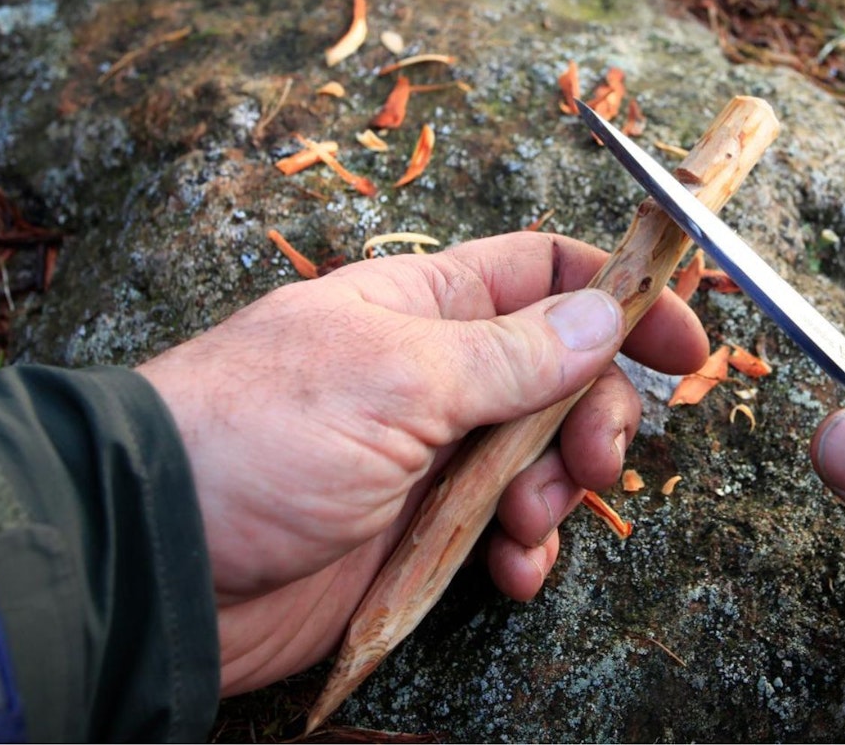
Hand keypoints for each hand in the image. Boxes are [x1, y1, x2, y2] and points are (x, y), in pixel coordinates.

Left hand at [136, 232, 707, 695]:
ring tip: (522, 522)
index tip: (684, 339)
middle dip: (595, 414)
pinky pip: (503, 535)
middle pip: (562, 374)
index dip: (620, 296)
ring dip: (557, 492)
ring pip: (542, 460)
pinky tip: (510, 570)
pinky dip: (523, 553)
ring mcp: (428, 457)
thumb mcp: (395, 378)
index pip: (544, 274)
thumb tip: (603, 316)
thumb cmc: (257, 439)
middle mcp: (435, 375)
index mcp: (423, 307)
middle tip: (595, 458)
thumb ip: (511, 354)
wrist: (159, 562)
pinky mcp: (416, 534)